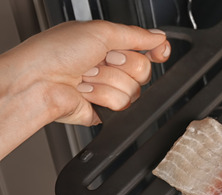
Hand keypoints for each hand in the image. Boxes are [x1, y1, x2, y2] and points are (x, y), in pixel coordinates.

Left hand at [0, 20, 169, 156]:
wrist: (36, 83)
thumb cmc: (54, 52)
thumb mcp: (99, 31)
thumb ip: (135, 35)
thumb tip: (160, 37)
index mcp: (108, 44)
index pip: (146, 49)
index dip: (156, 51)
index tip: (158, 52)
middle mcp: (109, 67)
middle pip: (144, 71)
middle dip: (122, 66)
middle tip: (99, 61)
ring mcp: (107, 89)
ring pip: (134, 91)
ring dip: (108, 82)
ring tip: (85, 77)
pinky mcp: (104, 111)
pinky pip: (123, 108)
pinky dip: (103, 98)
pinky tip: (85, 92)